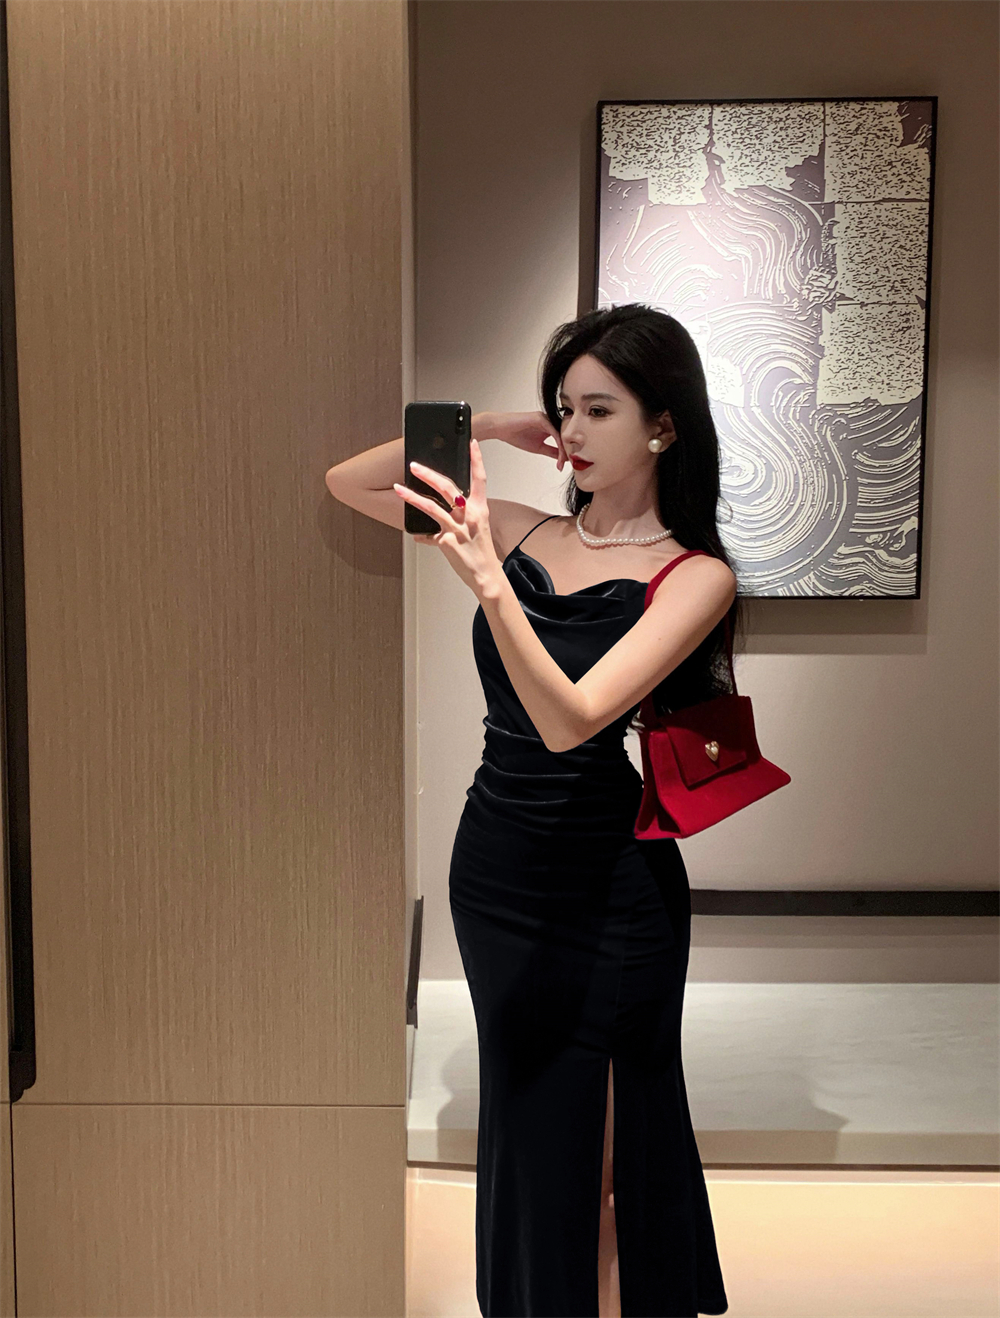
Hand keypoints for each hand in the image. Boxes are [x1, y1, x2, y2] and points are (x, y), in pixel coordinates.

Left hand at [393, 438, 502, 596]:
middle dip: (428, 474)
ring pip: (431, 507)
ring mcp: (458, 529)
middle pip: (447, 488)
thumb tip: (445, 506)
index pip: (479, 479)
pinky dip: (420, 535)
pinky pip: (428, 535)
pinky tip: (415, 535)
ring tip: (398, 489)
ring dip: (412, 496)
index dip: (476, 459)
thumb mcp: (477, 527)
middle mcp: (470, 516)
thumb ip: (461, 513)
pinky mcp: (447, 542)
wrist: (486, 574)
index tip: (472, 443)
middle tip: (414, 465)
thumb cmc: (481, 550)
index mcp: (480, 509)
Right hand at [477, 410, 567, 471]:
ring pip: (561, 435)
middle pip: (564, 436)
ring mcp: (546, 418)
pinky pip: (554, 433)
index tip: (567, 465)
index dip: (566, 452)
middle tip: (571, 465)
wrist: (501, 428)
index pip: (563, 439)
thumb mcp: (538, 448)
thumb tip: (564, 459)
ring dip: (564, 450)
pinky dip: (558, 445)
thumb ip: (551, 451)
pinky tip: (559, 456)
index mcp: (550, 427)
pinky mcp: (541, 418)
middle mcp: (550, 421)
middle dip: (568, 451)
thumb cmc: (516, 435)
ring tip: (564, 463)